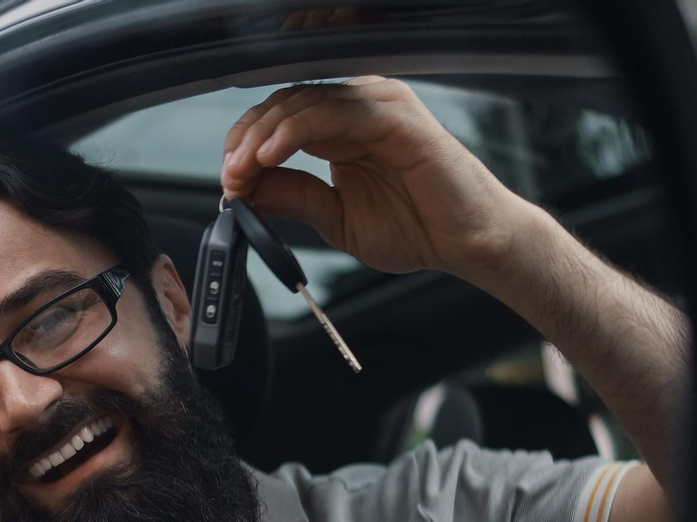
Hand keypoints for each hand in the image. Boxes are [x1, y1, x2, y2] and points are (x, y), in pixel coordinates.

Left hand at [220, 76, 534, 284]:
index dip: (247, 143)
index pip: (281, 117)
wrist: (467, 244)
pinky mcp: (396, 116)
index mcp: (343, 128)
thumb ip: (294, 197)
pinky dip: (295, 132)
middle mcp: (359, 109)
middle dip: (247, 138)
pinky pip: (334, 113)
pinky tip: (271, 155)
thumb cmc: (417, 227)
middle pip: (286, 102)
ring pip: (304, 102)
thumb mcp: (336, 217)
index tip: (228, 178)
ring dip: (264, 135)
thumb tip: (244, 190)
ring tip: (242, 168)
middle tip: (229, 173)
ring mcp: (379, 106)